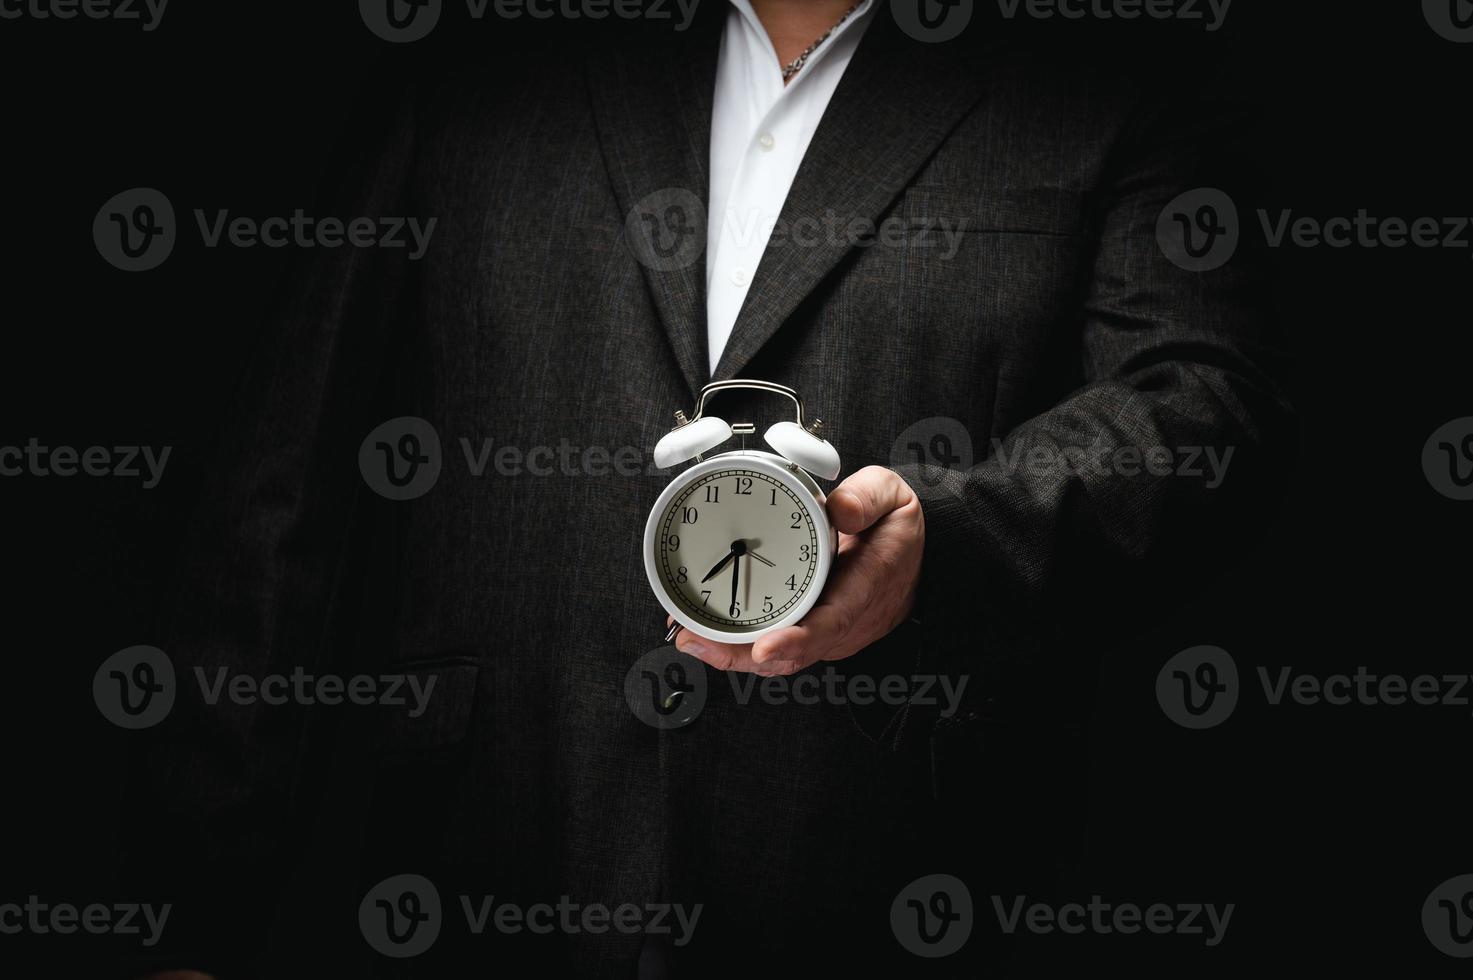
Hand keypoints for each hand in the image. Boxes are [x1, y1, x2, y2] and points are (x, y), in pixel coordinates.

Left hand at [669, 466, 923, 675]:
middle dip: (741, 655)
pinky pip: (775, 648)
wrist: (916, 560)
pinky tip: (703, 636)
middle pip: (793, 653)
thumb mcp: (894, 497)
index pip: (832, 621)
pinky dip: (738, 647)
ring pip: (779, 657)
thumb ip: (868, 497)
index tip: (764, 646)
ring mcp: (828, 633)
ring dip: (732, 654)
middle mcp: (845, 621)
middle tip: (695, 641)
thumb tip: (840, 510)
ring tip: (688, 638)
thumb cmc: (896, 530)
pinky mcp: (812, 633)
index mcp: (867, 587)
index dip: (797, 640)